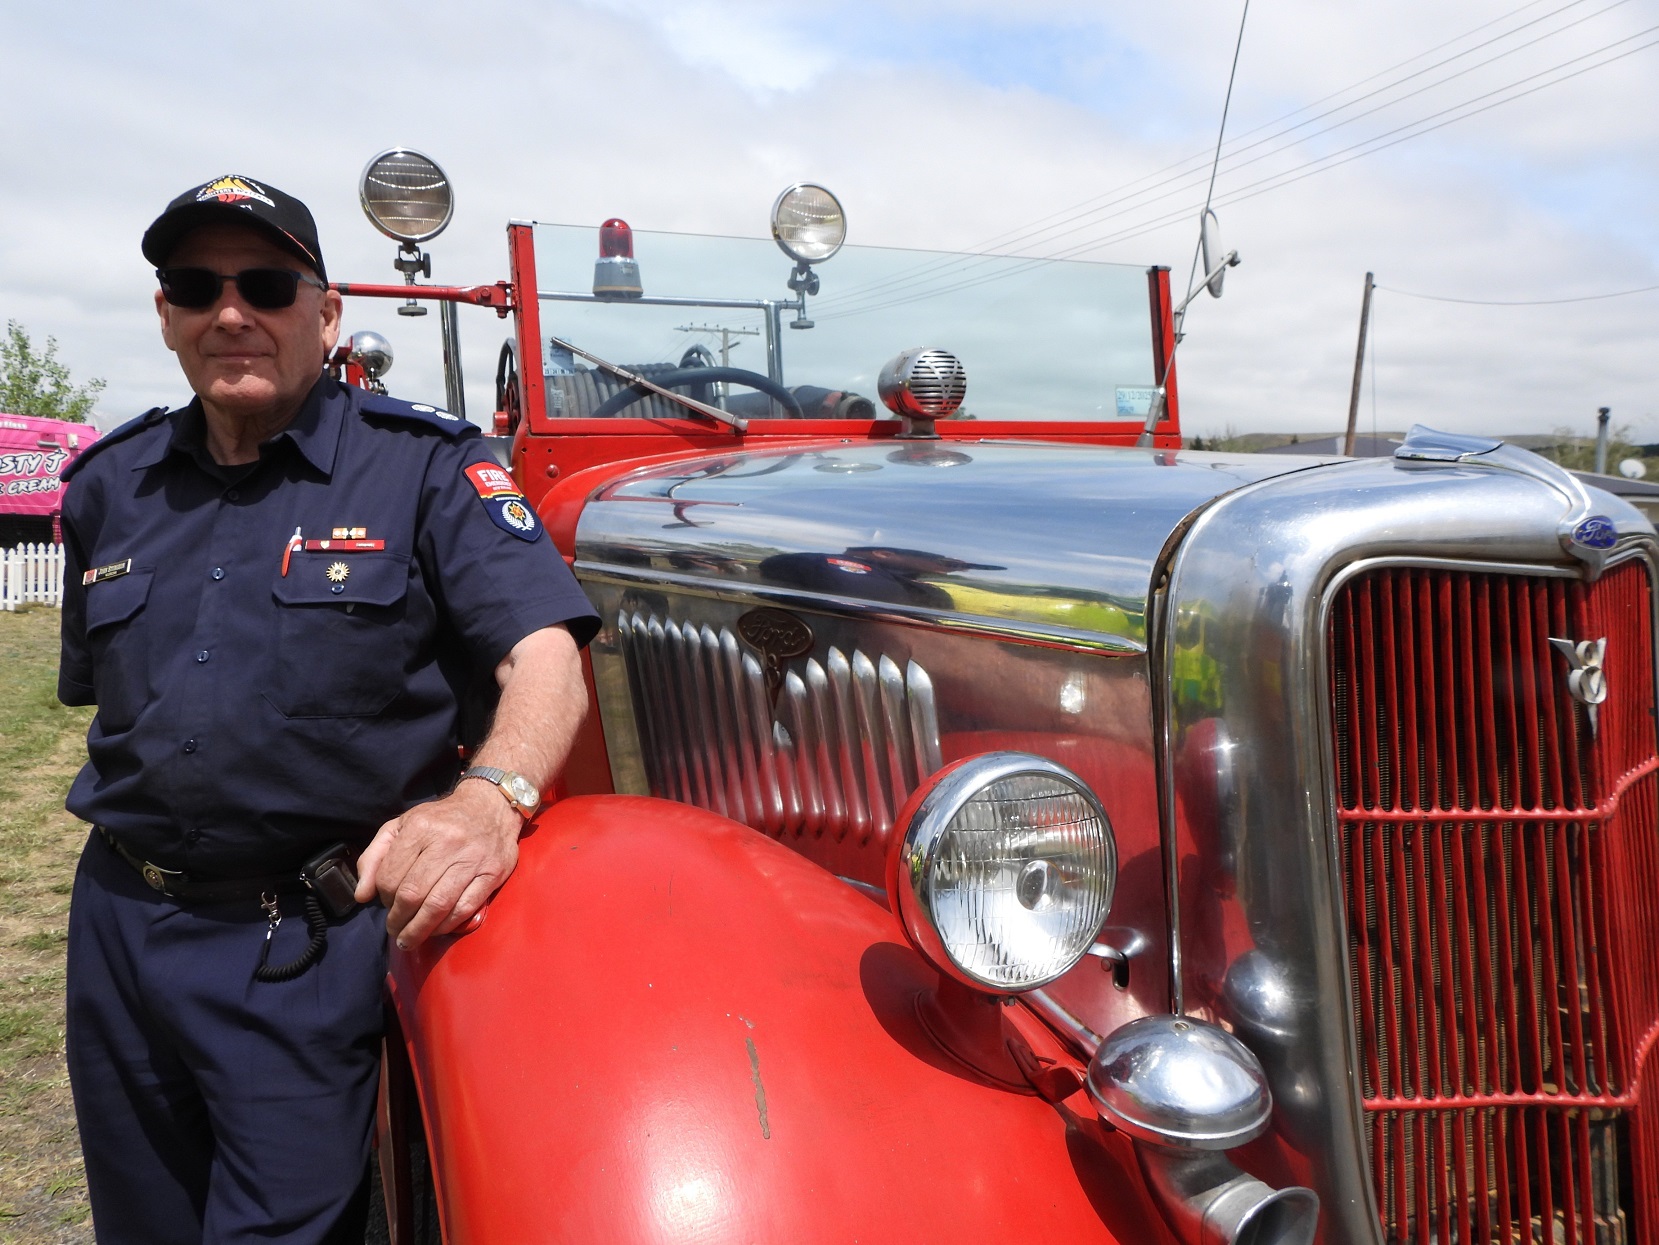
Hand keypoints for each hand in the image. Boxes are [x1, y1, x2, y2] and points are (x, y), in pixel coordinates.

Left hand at [355, 778, 522, 948]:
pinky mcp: (492, 873)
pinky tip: (437, 929)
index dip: (383, 898)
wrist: (490, 807)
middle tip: (395, 931)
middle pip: (412, 894)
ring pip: (438, 906)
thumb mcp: (401, 826)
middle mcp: (446, 842)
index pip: (390, 876)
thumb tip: (362, 895)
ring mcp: (471, 859)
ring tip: (409, 939)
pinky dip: (447, 925)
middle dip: (398, 920)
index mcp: (420, 828)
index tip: (386, 904)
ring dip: (419, 930)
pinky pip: (465, 908)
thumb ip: (375, 857)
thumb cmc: (440, 820)